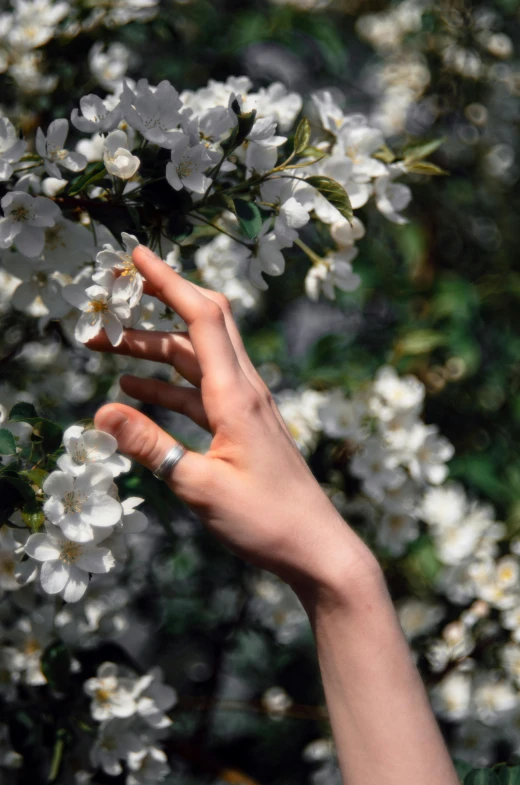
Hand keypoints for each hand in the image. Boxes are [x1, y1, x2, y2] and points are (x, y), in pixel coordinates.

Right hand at [91, 245, 379, 598]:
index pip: (201, 318)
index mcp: (237, 395)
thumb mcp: (199, 486)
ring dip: (152, 352)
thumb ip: (151, 446)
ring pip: (194, 361)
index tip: (136, 255)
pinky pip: (199, 394)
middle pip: (196, 330)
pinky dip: (167, 387)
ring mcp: (244, 408)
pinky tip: (136, 392)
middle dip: (151, 312)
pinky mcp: (242, 427)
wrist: (316, 547)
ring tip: (106, 351)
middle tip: (104, 311)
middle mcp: (244, 390)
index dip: (169, 281)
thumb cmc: (265, 520)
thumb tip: (102, 412)